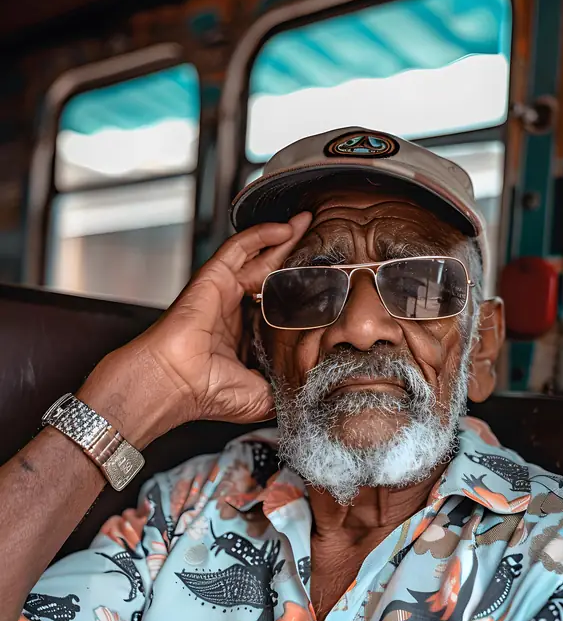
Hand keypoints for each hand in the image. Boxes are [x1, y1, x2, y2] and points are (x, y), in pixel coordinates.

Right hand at [83, 214, 311, 443]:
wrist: (176, 382)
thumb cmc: (208, 393)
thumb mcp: (262, 398)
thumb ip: (287, 388)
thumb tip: (312, 385)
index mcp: (246, 339)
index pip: (279, 308)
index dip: (303, 295)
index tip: (329, 285)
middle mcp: (235, 313)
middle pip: (272, 276)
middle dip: (296, 258)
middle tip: (322, 241)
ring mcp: (224, 292)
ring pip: (259, 257)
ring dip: (284, 239)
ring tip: (309, 222)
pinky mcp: (213, 276)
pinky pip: (240, 247)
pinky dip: (262, 234)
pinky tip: (286, 227)